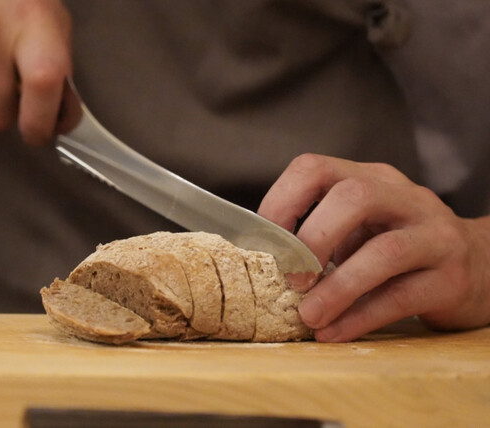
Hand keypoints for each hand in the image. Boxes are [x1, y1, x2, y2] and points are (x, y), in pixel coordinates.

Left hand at [258, 153, 489, 341]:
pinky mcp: (451, 277)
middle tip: (290, 279)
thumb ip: (321, 237)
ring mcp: (433, 234)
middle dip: (313, 238)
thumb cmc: (401, 247)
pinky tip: (334, 332)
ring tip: (308, 316)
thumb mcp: (360, 228)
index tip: (264, 243)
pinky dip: (360, 318)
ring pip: (383, 251)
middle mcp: (404, 197)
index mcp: (370, 179)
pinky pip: (401, 296)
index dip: (281, 202)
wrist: (480, 265)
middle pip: (355, 196)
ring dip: (337, 289)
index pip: (315, 168)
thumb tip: (265, 266)